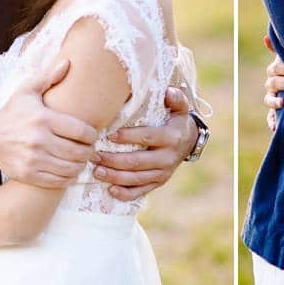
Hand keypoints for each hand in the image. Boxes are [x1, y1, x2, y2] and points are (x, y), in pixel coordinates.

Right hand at [0, 57, 96, 186]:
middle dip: (89, 151)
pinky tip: (71, 172)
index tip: (93, 135)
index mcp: (43, 118)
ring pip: (69, 168)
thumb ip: (49, 76)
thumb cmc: (13, 112)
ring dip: (81, 166)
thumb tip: (68, 62)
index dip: (92, 135)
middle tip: (91, 149)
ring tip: (82, 160)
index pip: (79, 130)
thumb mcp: (28, 90)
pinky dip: (69, 179)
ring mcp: (33, 160)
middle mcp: (39, 140)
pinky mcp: (28, 175)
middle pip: (77, 151)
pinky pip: (57, 182)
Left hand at [88, 86, 196, 201]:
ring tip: (96, 171)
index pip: (147, 137)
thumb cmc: (177, 120)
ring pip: (136, 179)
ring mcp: (163, 174)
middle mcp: (167, 158)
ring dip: (115, 177)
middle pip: (137, 162)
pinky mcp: (158, 183)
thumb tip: (168, 91)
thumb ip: (176, 98)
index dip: (128, 137)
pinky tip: (110, 191)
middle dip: (114, 160)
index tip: (109, 136)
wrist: (189, 142)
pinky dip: (125, 194)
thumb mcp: (180, 107)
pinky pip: (141, 192)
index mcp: (171, 138)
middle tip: (94, 156)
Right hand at [264, 52, 283, 130]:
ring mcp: (275, 97)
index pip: (274, 69)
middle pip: (272, 83)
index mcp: (277, 70)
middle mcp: (274, 83)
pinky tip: (274, 126)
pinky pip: (270, 117)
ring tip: (283, 102)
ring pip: (268, 99)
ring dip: (274, 101)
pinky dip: (271, 121)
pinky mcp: (276, 111)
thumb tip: (265, 39)